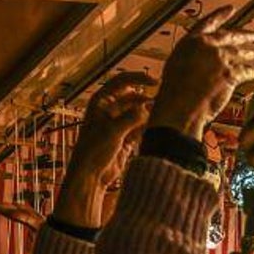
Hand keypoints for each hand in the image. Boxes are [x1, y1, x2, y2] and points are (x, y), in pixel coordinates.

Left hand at [54, 71, 153, 228]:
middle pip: (132, 97)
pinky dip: (147, 127)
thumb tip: (148, 108)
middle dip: (145, 99)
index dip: (138, 78)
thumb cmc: (94, 150)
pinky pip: (139, 128)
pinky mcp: (125, 139)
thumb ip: (132, 117)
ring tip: (161, 115)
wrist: (91, 176)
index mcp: (101, 102)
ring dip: (148, 114)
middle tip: (162, 101)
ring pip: (137, 113)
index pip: (121, 81)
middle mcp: (109, 110)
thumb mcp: (113, 130)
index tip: (154, 81)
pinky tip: (156, 128)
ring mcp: (117, 124)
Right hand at [149, 6, 253, 139]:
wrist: (180, 105)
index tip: (231, 9)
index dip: (221, 14)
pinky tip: (253, 73)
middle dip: (243, 36)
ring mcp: (221, 60)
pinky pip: (245, 71)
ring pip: (241, 54)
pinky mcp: (231, 74)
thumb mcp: (175, 65)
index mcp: (192, 41)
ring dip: (251, 54)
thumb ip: (191, 57)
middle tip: (252, 37)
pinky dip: (250, 72)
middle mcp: (209, 46)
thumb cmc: (174, 91)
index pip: (209, 22)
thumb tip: (200, 60)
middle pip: (230, 37)